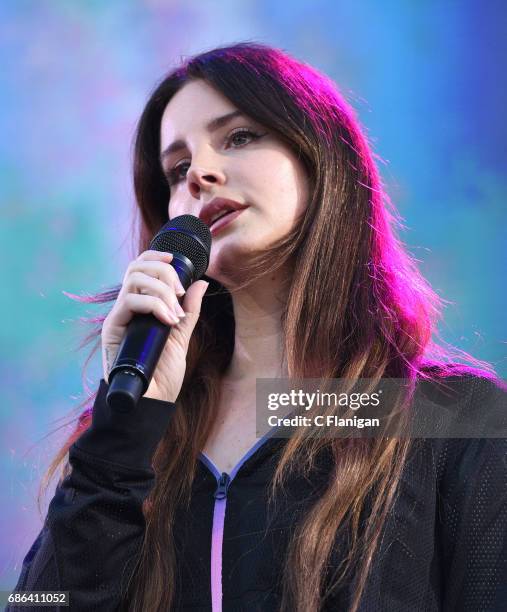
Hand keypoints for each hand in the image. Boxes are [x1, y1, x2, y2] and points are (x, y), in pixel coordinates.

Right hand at [101, 250, 208, 402]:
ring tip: (175, 313)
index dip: (156, 256)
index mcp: (143, 306)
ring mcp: (120, 316)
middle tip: (180, 294)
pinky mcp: (112, 328)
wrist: (151, 402)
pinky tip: (168, 320)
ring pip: (133, 279)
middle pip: (137, 267)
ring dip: (161, 290)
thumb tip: (200, 282)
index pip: (142, 268)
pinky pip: (129, 301)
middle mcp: (128, 307)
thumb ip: (189, 310)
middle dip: (163, 271)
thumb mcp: (181, 337)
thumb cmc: (162, 374)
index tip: (175, 259)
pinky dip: (153, 304)